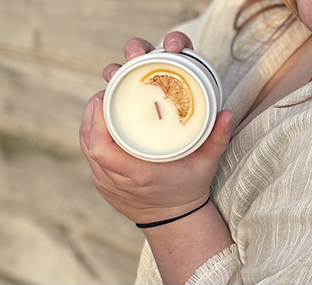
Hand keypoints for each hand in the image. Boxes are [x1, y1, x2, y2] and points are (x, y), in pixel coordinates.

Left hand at [79, 32, 232, 224]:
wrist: (174, 219)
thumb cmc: (190, 188)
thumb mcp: (207, 165)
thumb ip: (218, 139)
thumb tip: (226, 113)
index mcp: (139, 175)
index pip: (102, 149)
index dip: (97, 122)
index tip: (104, 98)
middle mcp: (117, 181)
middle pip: (90, 143)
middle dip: (93, 114)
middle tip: (106, 91)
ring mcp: (106, 184)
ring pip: (85, 148)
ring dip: (90, 122)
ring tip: (102, 100)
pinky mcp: (102, 184)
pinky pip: (89, 155)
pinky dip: (91, 135)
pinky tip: (100, 119)